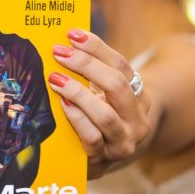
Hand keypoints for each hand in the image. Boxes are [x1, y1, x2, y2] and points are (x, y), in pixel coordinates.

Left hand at [47, 29, 150, 178]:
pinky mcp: (106, 159)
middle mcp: (137, 118)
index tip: (72, 34)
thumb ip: (90, 72)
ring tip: (55, 78)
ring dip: (77, 93)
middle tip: (59, 53)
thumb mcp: (101, 93)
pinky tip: (62, 105)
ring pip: (105, 115)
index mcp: (139, 94)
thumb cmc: (97, 115)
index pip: (120, 65)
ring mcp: (124, 141)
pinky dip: (76, 119)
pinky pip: (92, 138)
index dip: (96, 47)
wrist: (105, 155)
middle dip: (85, 66)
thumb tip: (63, 43)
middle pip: (116, 85)